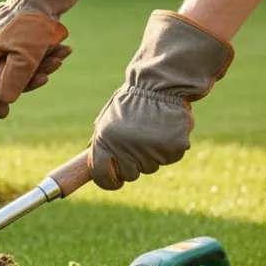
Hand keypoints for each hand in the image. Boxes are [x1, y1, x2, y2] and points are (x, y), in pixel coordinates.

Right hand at [0, 0, 98, 117]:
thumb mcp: (24, 58)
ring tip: (61, 56)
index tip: (5, 113)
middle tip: (49, 75)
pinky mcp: (20, 30)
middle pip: (7, 75)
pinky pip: (31, 50)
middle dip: (30, 77)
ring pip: (23, 62)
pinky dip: (45, 53)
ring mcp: (5, 37)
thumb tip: (4, 103)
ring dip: (43, 64)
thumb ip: (14, 82)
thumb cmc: (33, 23)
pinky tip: (61, 49)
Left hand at [88, 11, 233, 189]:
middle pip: (130, 175)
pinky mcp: (173, 148)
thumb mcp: (108, 119)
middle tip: (140, 147)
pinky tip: (168, 129)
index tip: (115, 182)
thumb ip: (101, 142)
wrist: (161, 84)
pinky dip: (171, 147)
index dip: (108, 182)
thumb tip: (92, 167)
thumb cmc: (132, 101)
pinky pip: (170, 158)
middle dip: (134, 166)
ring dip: (153, 154)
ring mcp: (151, 150)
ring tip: (154, 130)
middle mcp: (126, 149)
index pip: (100, 175)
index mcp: (104, 141)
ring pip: (152, 166)